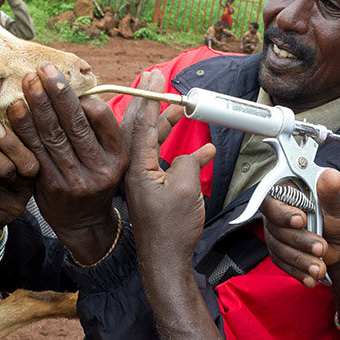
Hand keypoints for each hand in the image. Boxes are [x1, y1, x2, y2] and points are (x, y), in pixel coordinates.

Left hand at [0, 118, 38, 231]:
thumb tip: (6, 101)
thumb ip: (13, 132)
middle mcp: (24, 188)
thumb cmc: (4, 169)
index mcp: (33, 167)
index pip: (27, 153)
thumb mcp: (15, 153)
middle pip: (2, 169)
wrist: (3, 210)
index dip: (12, 139)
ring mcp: (8, 206)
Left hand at [8, 63, 128, 263]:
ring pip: (52, 137)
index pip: (101, 119)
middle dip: (57, 93)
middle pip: (74, 125)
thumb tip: (84, 91)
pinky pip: (34, 154)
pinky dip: (23, 131)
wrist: (84, 224)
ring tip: (28, 83)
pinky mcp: (50, 188)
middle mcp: (98, 169)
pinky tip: (15, 112)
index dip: (82, 98)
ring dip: (37, 107)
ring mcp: (73, 180)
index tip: (65, 82)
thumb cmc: (97, 179)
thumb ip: (101, 128)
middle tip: (43, 68)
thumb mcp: (112, 157)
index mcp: (117, 157)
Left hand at [121, 71, 214, 261]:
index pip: (141, 124)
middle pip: (141, 130)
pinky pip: (162, 162)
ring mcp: (143, 182)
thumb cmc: (172, 232)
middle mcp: (135, 172)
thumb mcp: (186, 190)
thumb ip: (188, 163)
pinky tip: (204, 151)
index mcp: (138, 169)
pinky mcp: (152, 192)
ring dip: (166, 126)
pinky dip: (180, 153)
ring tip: (181, 110)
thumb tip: (193, 154)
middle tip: (159, 84)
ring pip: (152, 145)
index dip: (149, 98)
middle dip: (153, 106)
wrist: (165, 262)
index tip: (153, 77)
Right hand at [260, 168, 339, 287]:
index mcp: (289, 191)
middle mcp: (278, 211)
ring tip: (320, 267)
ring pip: (278, 248)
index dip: (283, 212)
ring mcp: (276, 232)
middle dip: (299, 240)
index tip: (301, 220)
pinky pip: (282, 263)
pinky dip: (298, 271)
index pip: (273, 198)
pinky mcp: (279, 250)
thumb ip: (332, 191)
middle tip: (322, 247)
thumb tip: (331, 176)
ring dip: (300, 259)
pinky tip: (312, 277)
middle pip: (275, 227)